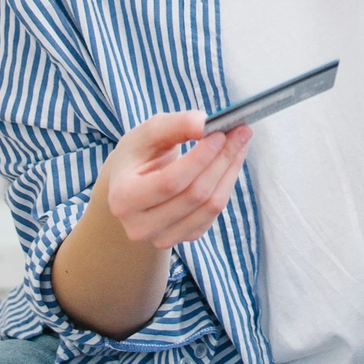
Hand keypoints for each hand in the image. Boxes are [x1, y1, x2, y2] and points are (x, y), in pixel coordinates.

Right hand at [100, 107, 251, 249]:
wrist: (129, 186)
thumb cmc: (137, 156)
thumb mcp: (147, 134)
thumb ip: (175, 124)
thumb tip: (206, 124)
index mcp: (123, 198)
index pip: (170, 182)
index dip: (199, 159)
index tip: (220, 133)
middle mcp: (140, 226)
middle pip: (194, 195)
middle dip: (222, 160)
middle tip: (241, 132)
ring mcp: (162, 238)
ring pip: (209, 206)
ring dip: (230, 171)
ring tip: (239, 143)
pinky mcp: (183, 239)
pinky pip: (214, 213)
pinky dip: (226, 184)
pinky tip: (230, 163)